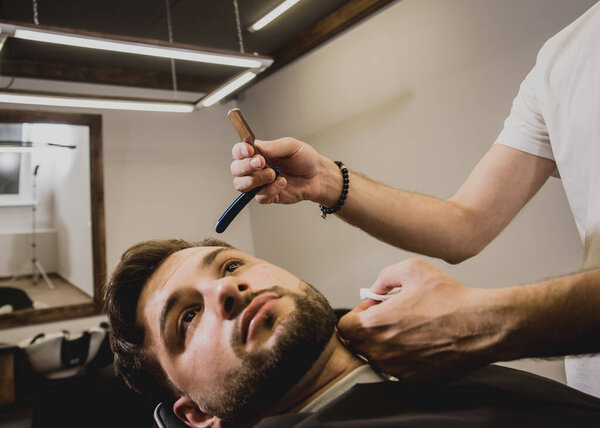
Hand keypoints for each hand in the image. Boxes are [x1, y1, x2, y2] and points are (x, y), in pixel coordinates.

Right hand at [230, 137, 337, 204]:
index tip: (250, 150)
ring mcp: (260, 183)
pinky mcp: (268, 196)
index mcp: (258, 153)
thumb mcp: (291, 146)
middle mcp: (255, 168)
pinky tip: (282, 183)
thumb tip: (257, 147)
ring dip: (255, 179)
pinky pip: (260, 197)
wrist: (318, 176)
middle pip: (236, 169)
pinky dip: (270, 190)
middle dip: (246, 166)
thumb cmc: (305, 159)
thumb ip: (273, 146)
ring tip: (273, 174)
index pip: (239, 151)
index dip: (240, 151)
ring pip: (242, 185)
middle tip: (261, 163)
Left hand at [338, 259, 502, 381]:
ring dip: (384, 345)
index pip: (343, 327)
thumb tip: (375, 291)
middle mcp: (381, 350)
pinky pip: (396, 370)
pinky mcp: (414, 379)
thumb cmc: (449, 298)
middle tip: (389, 318)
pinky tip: (420, 344)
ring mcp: (397, 368)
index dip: (357, 315)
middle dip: (367, 330)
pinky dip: (402, 358)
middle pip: (357, 344)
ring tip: (407, 330)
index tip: (373, 309)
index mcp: (374, 324)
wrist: (480, 326)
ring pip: (376, 358)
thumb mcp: (412, 269)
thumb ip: (384, 277)